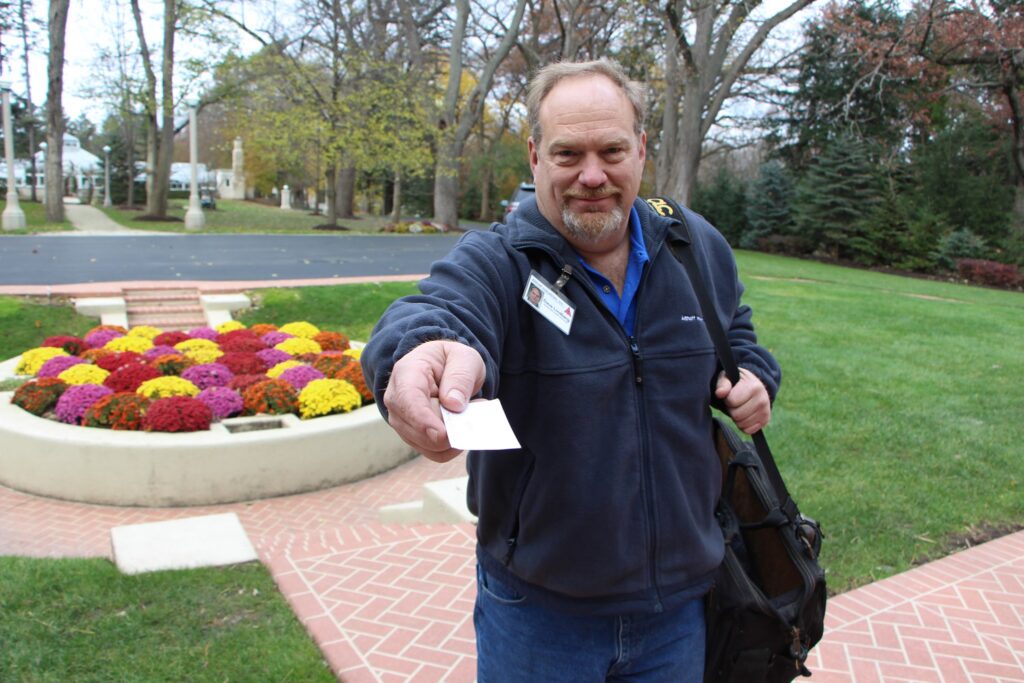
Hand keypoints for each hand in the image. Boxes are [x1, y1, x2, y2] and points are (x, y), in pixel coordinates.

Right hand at [382, 340, 485, 461]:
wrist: (442, 368)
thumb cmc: (451, 360)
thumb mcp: (464, 358)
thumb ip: (460, 377)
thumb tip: (453, 405)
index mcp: (406, 373)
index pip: (408, 400)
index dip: (423, 420)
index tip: (442, 434)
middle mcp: (396, 400)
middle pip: (416, 429)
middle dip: (448, 428)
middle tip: (477, 406)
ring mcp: (402, 421)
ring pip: (427, 445)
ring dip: (454, 436)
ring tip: (470, 411)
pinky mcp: (413, 437)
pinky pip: (435, 453)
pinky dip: (454, 446)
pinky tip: (462, 426)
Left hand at [715, 367, 770, 434]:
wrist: (752, 386)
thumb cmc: (736, 382)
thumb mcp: (727, 378)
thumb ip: (722, 384)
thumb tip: (720, 393)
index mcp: (754, 387)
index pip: (732, 401)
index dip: (727, 400)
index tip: (730, 395)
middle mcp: (763, 399)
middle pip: (737, 415)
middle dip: (732, 409)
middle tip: (734, 403)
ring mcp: (765, 411)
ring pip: (742, 424)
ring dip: (737, 418)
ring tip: (740, 407)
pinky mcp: (765, 420)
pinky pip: (748, 430)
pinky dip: (743, 425)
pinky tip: (744, 415)